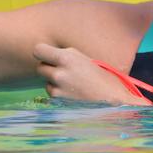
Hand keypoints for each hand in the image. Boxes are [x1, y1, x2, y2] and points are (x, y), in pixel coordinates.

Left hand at [33, 43, 147, 105]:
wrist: (115, 101)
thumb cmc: (103, 78)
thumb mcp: (84, 59)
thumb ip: (66, 56)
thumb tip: (50, 54)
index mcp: (67, 58)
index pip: (38, 50)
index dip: (42, 53)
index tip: (47, 55)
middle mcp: (59, 73)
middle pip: (40, 67)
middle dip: (48, 68)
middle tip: (61, 70)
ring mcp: (58, 89)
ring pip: (46, 82)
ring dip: (54, 82)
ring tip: (73, 84)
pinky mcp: (59, 102)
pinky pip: (52, 94)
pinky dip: (60, 93)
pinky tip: (74, 94)